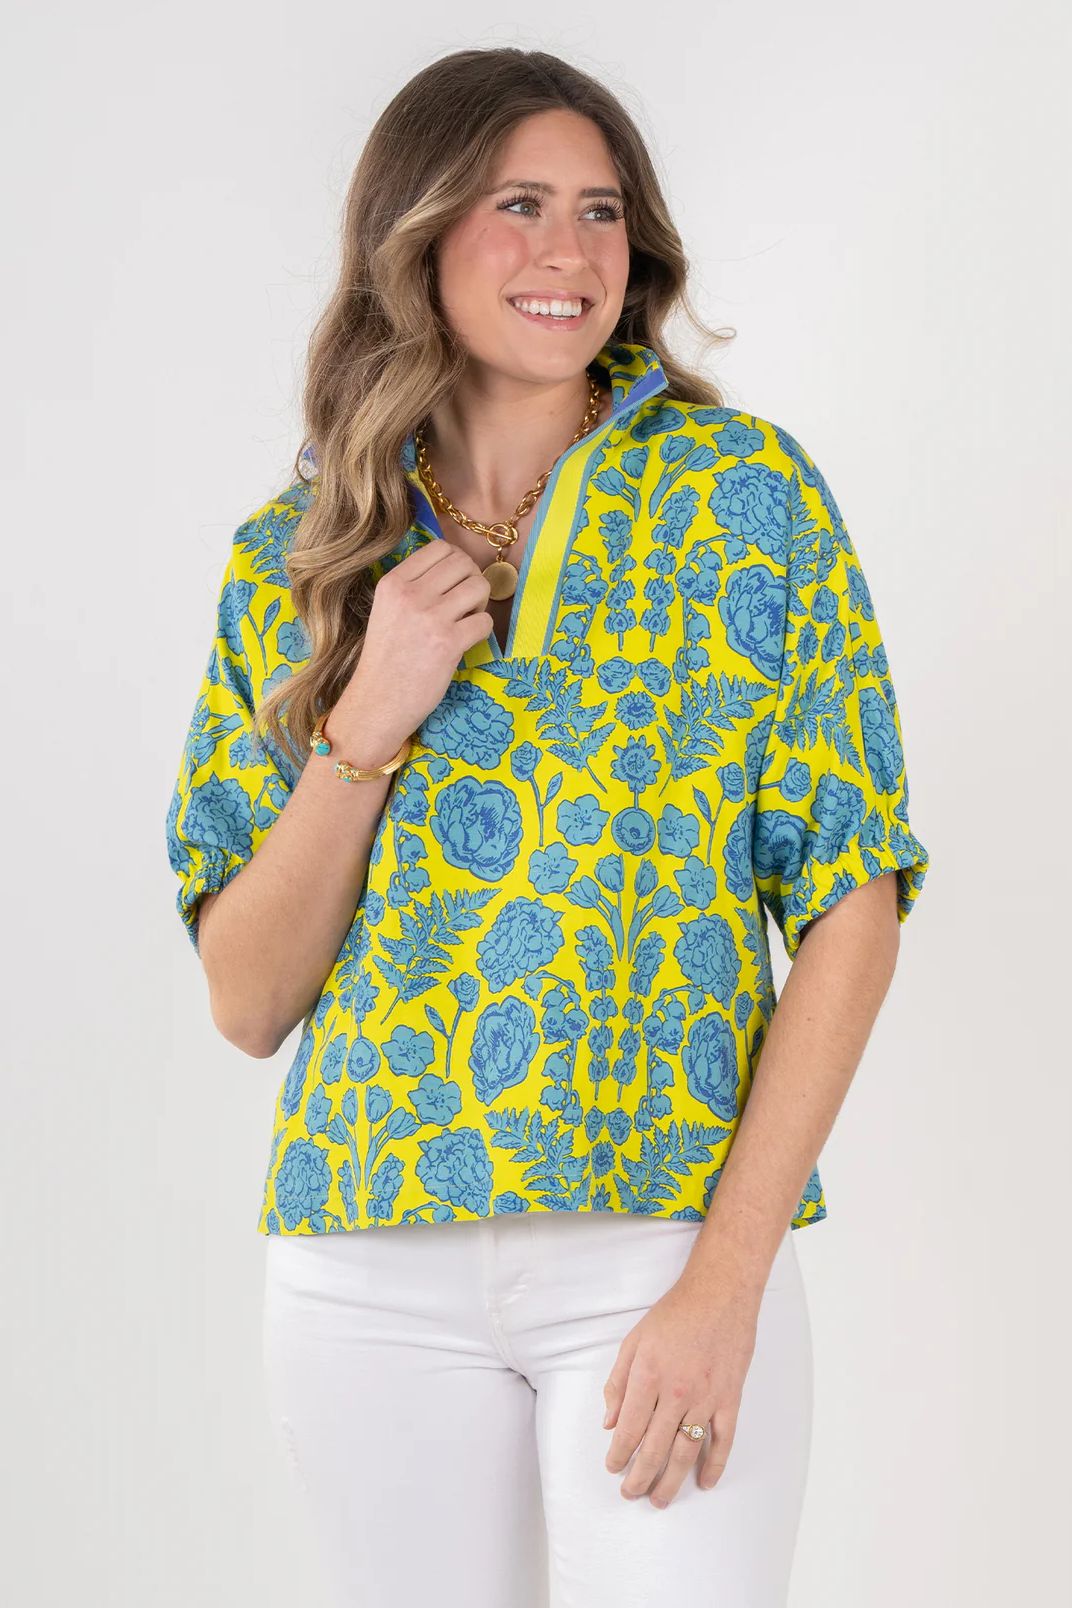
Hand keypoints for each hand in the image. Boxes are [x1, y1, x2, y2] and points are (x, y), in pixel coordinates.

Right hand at [336, 540, 492, 744]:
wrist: (378, 701)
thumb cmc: (386, 658)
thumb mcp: (387, 609)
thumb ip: (413, 586)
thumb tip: (455, 567)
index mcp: (393, 582)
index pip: (440, 547)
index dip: (456, 562)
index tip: (454, 583)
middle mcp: (410, 594)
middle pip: (463, 562)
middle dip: (471, 580)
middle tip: (464, 604)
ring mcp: (430, 618)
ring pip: (479, 586)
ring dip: (480, 603)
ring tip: (466, 620)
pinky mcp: (448, 643)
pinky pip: (485, 621)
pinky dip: (482, 630)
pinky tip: (467, 641)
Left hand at [602, 1271, 760, 1508]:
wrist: (720, 1293)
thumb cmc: (675, 1313)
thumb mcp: (634, 1340)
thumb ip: (619, 1382)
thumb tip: (609, 1421)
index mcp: (648, 1376)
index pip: (629, 1429)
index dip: (618, 1454)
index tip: (612, 1468)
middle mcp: (676, 1392)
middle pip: (655, 1448)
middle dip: (639, 1476)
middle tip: (630, 1494)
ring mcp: (706, 1397)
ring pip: (686, 1451)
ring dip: (671, 1481)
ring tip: (659, 1500)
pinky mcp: (730, 1398)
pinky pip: (723, 1439)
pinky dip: (715, 1464)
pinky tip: (705, 1482)